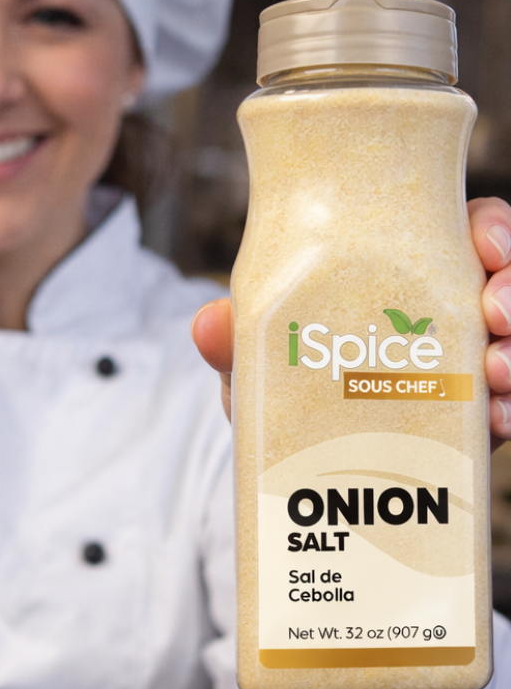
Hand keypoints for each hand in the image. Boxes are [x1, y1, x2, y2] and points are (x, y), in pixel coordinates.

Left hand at [192, 196, 510, 442]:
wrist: (284, 459)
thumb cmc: (278, 385)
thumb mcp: (257, 358)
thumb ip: (237, 340)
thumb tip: (208, 324)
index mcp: (402, 279)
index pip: (464, 232)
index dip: (490, 229)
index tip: (486, 243)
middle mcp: (443, 317)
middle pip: (505, 284)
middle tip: (495, 314)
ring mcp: (460, 371)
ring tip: (495, 374)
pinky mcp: (465, 426)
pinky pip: (506, 409)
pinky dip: (508, 412)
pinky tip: (495, 420)